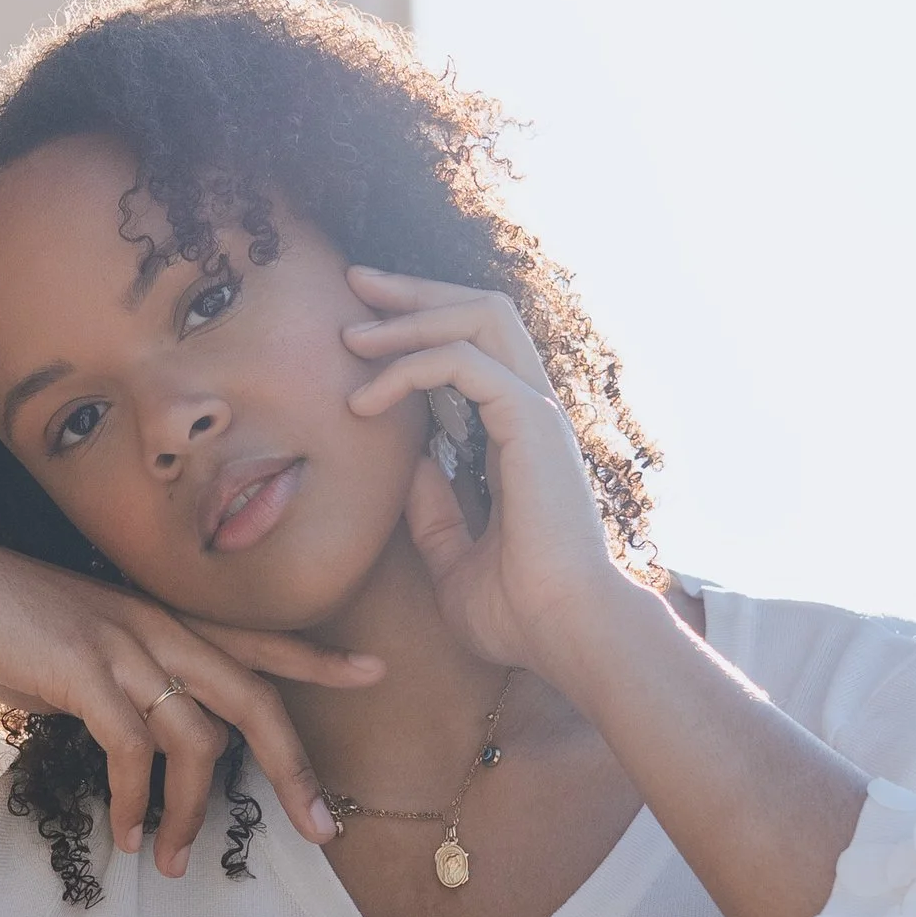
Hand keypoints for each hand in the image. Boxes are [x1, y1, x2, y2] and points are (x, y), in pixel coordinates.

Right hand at [0, 530, 380, 877]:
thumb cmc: (6, 620)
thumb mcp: (83, 646)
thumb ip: (124, 682)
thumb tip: (142, 740)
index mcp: (163, 617)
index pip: (257, 638)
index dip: (316, 656)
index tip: (374, 669)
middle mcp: (158, 625)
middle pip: (254, 698)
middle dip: (295, 767)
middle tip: (321, 827)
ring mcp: (124, 645)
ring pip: (196, 739)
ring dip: (190, 812)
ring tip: (175, 860)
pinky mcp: (84, 671)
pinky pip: (131, 750)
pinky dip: (137, 803)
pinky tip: (129, 836)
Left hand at [339, 269, 628, 679]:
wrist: (564, 634)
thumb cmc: (518, 612)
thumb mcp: (452, 558)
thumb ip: (433, 512)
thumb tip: (410, 466)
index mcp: (520, 436)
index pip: (475, 348)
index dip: (420, 325)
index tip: (364, 325)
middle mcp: (533, 411)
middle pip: (479, 311)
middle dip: (414, 292)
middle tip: (355, 282)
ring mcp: (537, 411)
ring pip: (476, 318)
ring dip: (408, 316)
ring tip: (351, 334)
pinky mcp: (530, 421)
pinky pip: (462, 362)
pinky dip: (408, 368)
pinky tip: (364, 401)